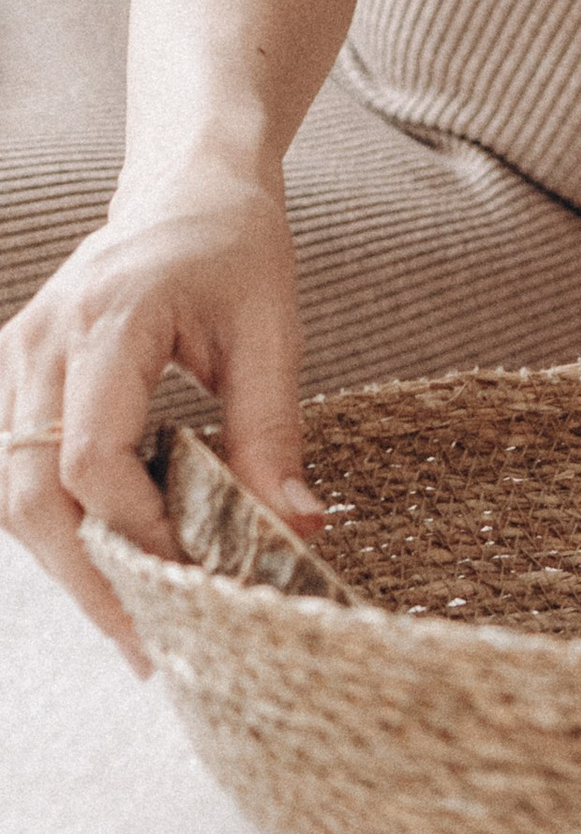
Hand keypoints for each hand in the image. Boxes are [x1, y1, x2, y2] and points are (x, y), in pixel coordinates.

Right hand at [0, 167, 313, 667]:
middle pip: (31, 492)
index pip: (92, 456)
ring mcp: (15, 357)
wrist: (186, 188)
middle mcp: (43, 341)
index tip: (196, 578)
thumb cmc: (236, 250)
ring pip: (10, 493)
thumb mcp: (273, 332)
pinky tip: (108, 558)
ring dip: (67, 561)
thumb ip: (273, 433)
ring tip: (135, 618)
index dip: (136, 530)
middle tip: (150, 646)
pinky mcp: (13, 375)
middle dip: (89, 577)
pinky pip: (12, 470)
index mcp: (110, 319)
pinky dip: (54, 524)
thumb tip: (297, 531)